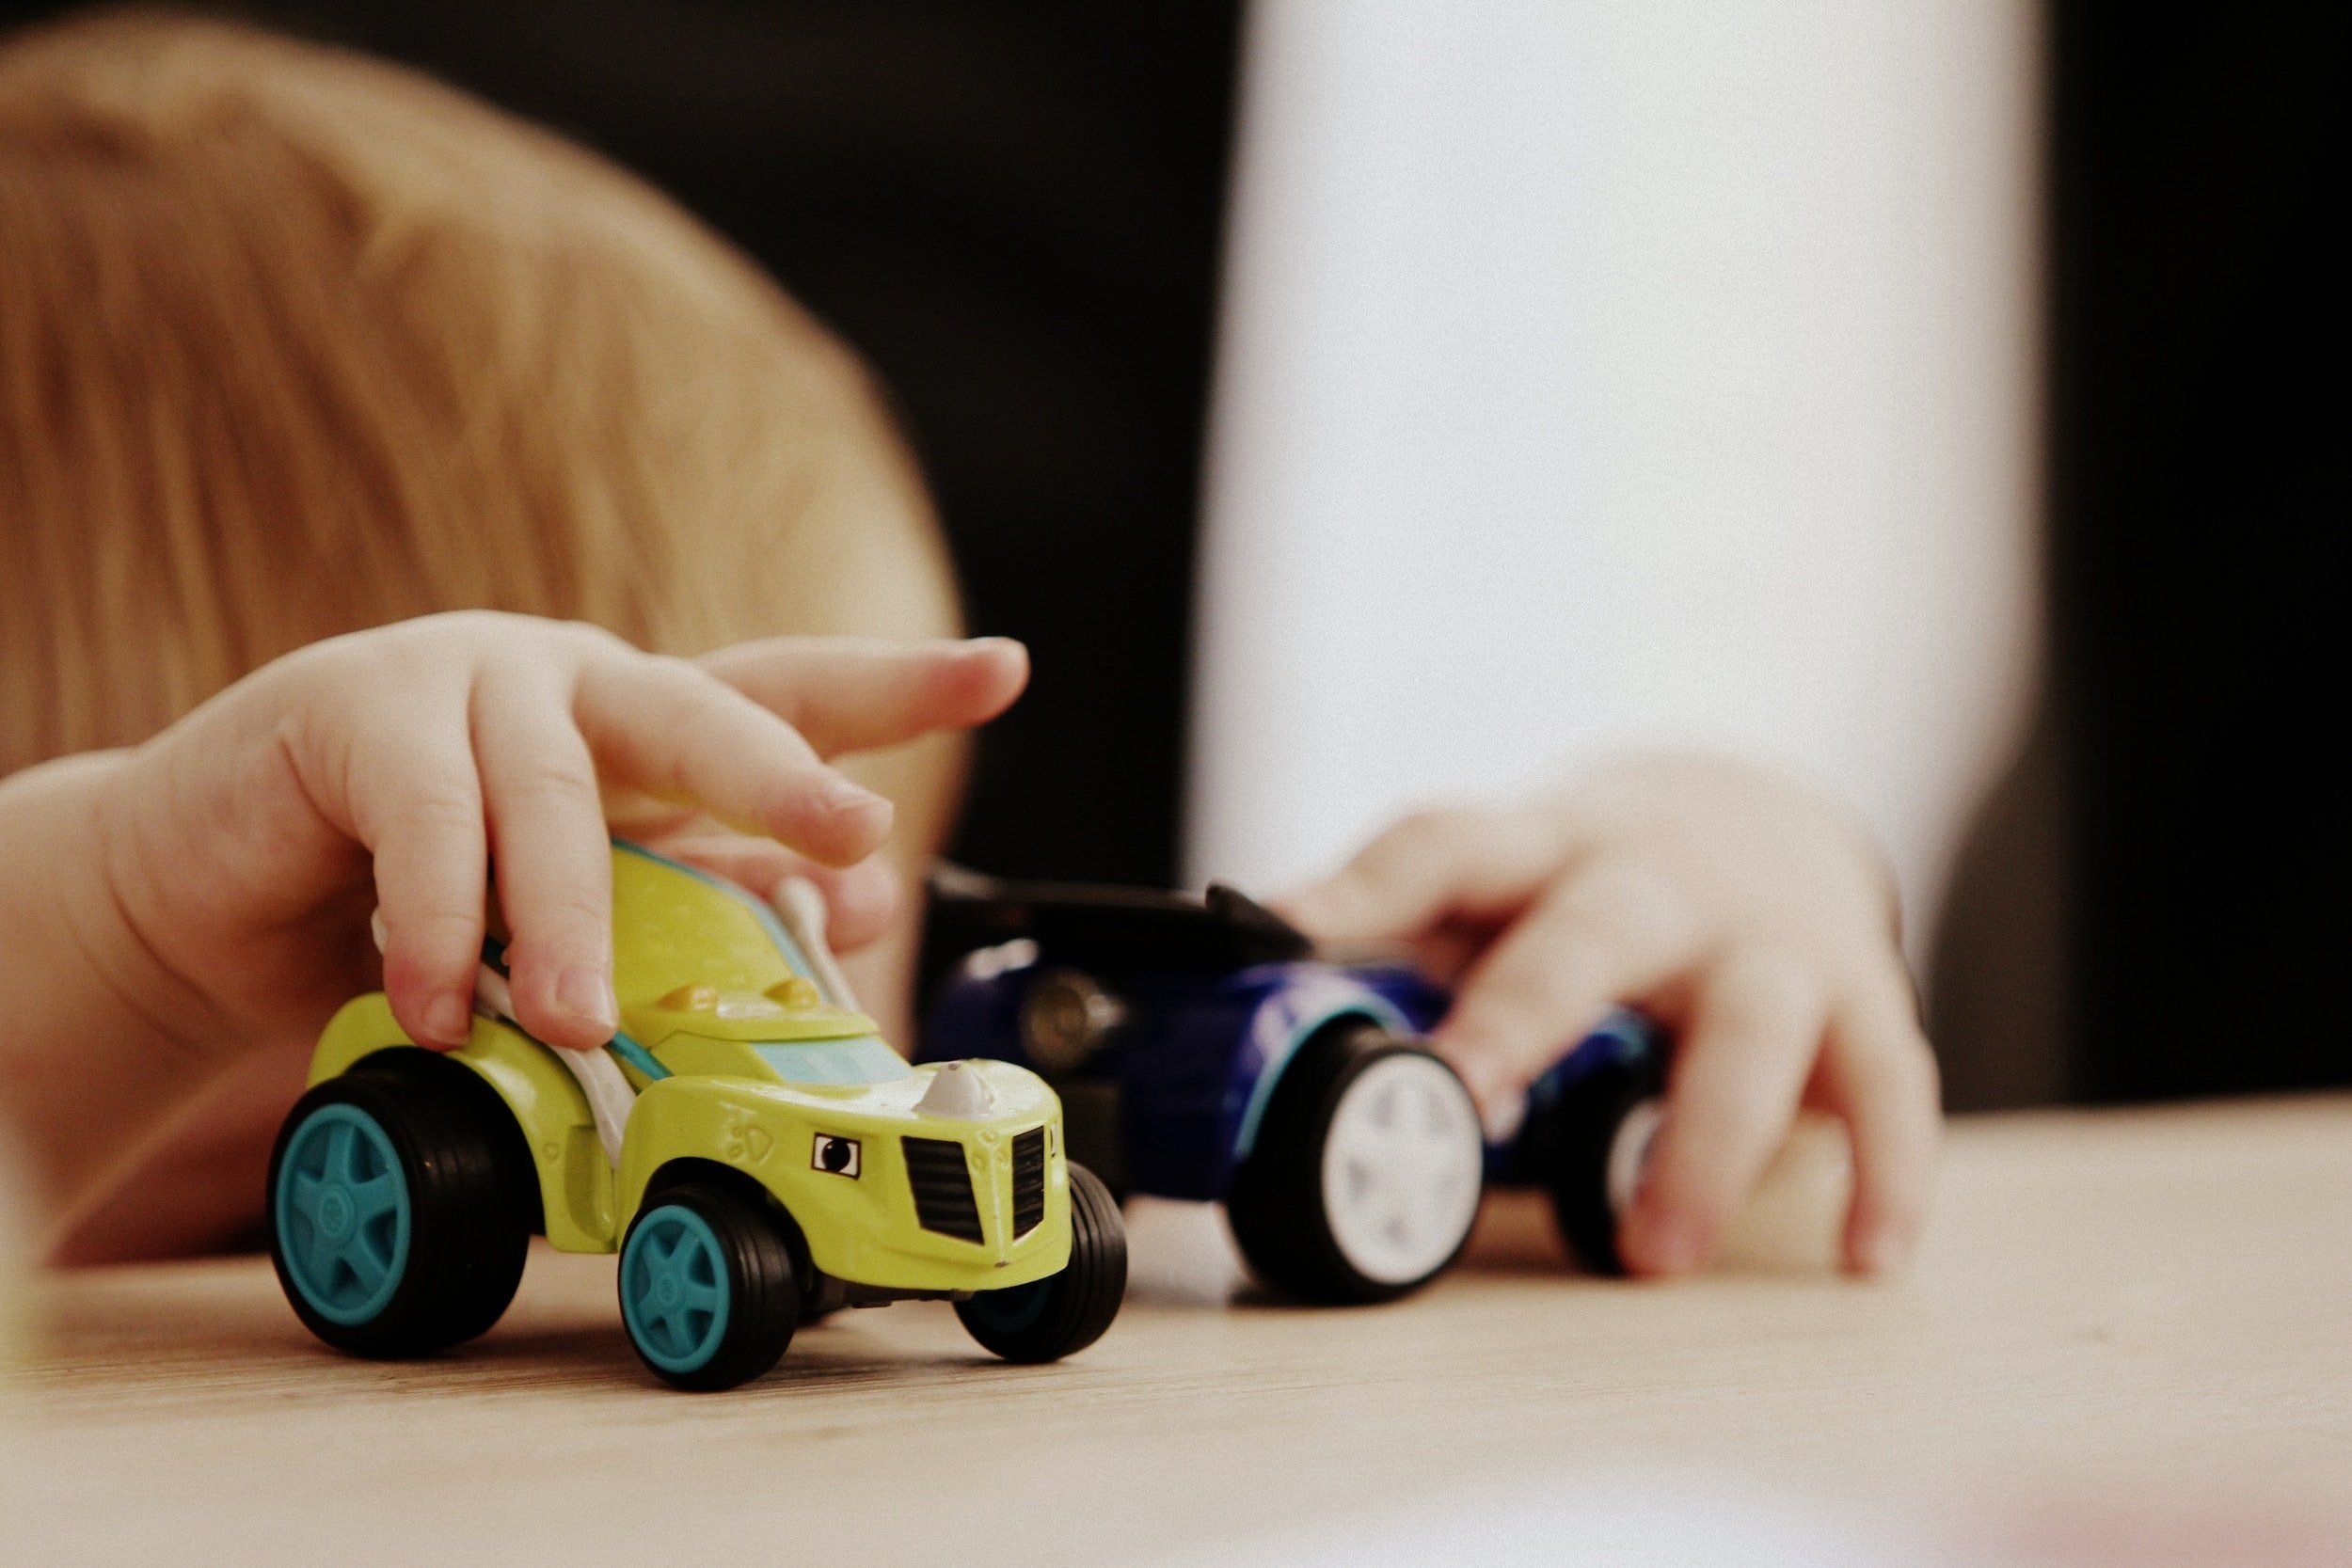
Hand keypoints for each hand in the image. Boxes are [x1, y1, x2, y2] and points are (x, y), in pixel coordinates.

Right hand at [93, 613, 1024, 1064]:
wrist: (207, 899)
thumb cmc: (411, 909)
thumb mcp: (570, 918)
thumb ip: (691, 902)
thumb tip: (848, 908)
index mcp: (640, 723)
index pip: (784, 691)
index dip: (895, 684)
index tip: (1006, 668)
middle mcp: (571, 682)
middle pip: (703, 708)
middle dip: (785, 772)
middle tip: (850, 831)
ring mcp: (463, 678)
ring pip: (558, 794)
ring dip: (578, 921)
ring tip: (584, 1021)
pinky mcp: (351, 708)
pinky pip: (425, 821)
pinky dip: (442, 924)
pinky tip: (442, 1003)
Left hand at [1279, 753, 1937, 1277]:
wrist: (1758, 813)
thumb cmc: (1586, 885)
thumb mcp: (1496, 891)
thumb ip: (1398, 953)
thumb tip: (1230, 1032)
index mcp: (1538, 848)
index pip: (1443, 843)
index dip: (1360, 884)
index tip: (1278, 927)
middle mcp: (1654, 880)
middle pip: (1593, 928)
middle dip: (1528, 1011)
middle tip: (1467, 1099)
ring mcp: (1765, 937)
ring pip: (1751, 1020)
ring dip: (1701, 1140)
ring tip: (1651, 1253)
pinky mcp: (1858, 998)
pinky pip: (1887, 1084)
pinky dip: (1880, 1170)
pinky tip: (1862, 1254)